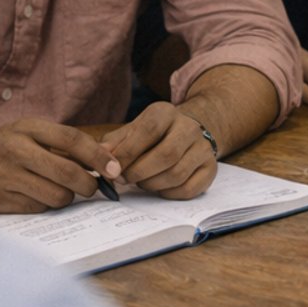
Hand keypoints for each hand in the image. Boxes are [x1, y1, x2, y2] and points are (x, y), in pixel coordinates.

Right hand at [0, 118, 118, 212]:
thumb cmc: (0, 149)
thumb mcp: (27, 135)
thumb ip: (62, 144)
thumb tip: (107, 157)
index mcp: (27, 128)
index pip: (72, 140)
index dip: (98, 156)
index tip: (115, 169)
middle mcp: (16, 150)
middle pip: (68, 173)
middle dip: (88, 185)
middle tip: (91, 188)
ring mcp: (6, 176)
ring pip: (57, 196)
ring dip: (65, 198)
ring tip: (57, 190)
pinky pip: (38, 208)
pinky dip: (44, 205)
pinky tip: (34, 196)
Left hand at [100, 101, 214, 199]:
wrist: (186, 133)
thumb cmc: (151, 136)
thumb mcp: (130, 132)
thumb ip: (113, 144)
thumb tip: (97, 158)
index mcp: (165, 113)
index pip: (147, 131)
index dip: (128, 154)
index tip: (113, 170)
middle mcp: (189, 127)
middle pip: (166, 155)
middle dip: (139, 173)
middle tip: (125, 181)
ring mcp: (203, 148)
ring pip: (177, 174)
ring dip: (152, 184)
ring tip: (141, 182)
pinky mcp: (211, 168)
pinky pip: (190, 189)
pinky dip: (169, 193)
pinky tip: (159, 188)